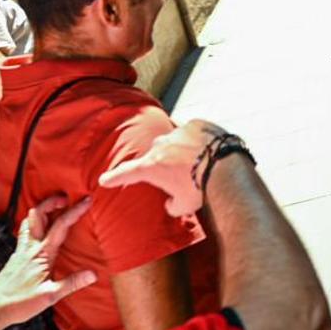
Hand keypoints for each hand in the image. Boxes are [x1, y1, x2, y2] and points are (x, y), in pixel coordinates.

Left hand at [0, 196, 95, 329]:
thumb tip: (92, 274)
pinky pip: (24, 233)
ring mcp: (21, 250)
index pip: (61, 225)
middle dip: (52, 201)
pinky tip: (38, 230)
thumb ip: (71, 283)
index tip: (86, 201)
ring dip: (40, 210)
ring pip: (28, 222)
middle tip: (65, 198)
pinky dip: (33, 224)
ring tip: (52, 207)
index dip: (75, 210)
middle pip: (38, 214)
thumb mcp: (49, 296)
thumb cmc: (18, 303)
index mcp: (42, 254)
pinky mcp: (15, 256)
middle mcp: (30, 247)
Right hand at [98, 120, 225, 216]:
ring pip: (173, 140)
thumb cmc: (203, 189)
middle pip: (155, 154)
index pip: (128, 173)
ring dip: (181, 149)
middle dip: (163, 162)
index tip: (103, 180)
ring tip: (197, 160)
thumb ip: (172, 206)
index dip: (115, 177)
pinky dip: (197, 139)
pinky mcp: (196, 123)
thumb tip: (170, 204)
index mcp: (152, 166)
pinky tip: (207, 149)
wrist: (226, 167)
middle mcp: (161, 146)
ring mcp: (178, 131)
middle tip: (179, 173)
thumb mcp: (184, 206)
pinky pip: (192, 131)